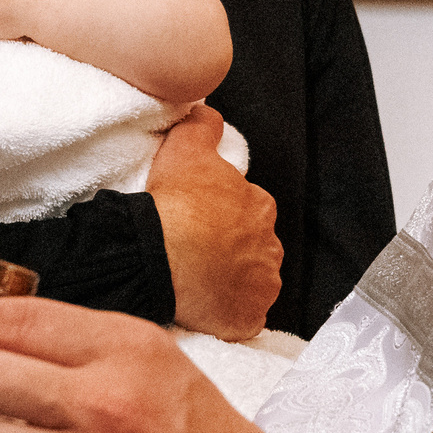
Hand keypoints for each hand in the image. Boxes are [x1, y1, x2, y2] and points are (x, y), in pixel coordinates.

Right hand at [147, 106, 280, 339]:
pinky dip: (228, 313)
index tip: (201, 219)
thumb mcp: (186, 147)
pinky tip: (206, 306)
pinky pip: (242, 317)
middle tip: (196, 250)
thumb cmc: (176, 205)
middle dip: (231, 249)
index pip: (249, 208)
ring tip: (197, 279)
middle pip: (253, 247)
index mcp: (261, 207)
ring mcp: (261, 286)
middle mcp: (270, 248)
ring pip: (250, 282)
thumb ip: (202, 125)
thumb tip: (208, 113)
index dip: (223, 213)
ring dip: (230, 281)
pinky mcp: (248, 318)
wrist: (161, 257)